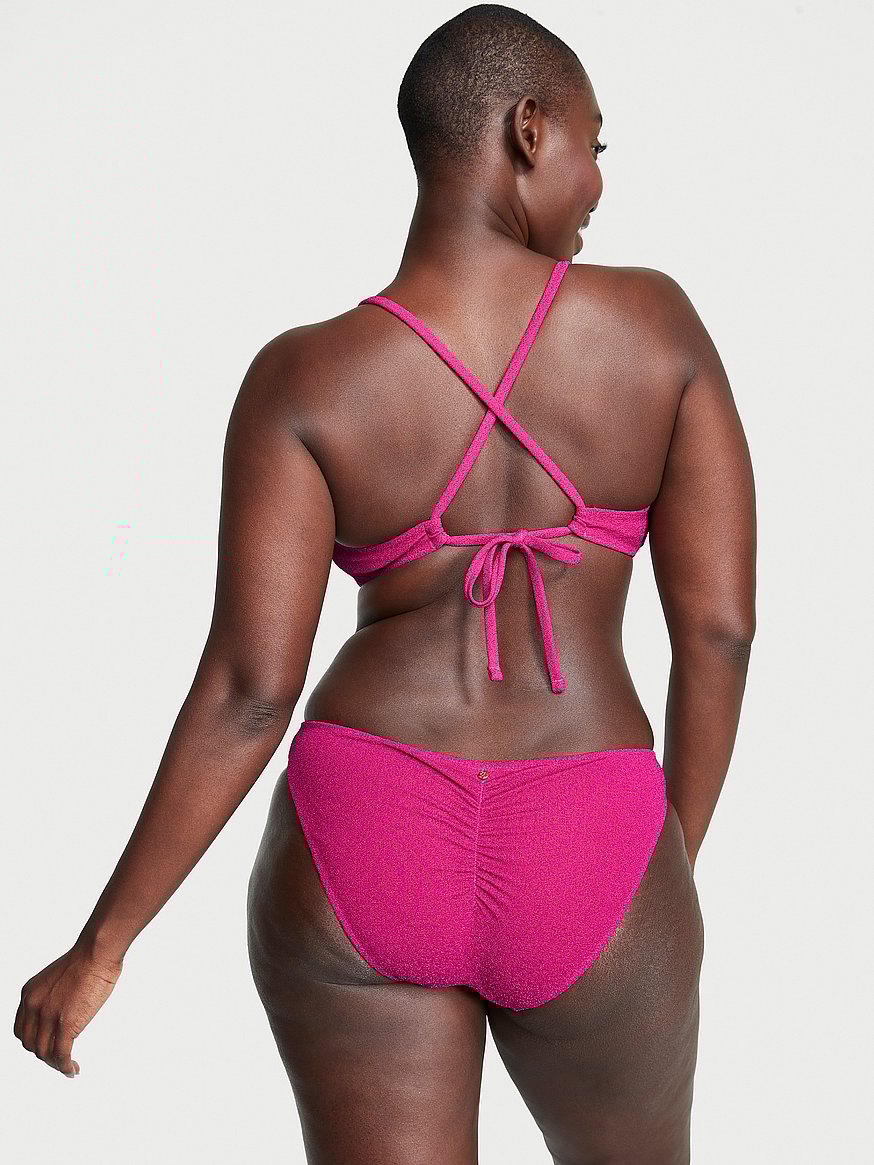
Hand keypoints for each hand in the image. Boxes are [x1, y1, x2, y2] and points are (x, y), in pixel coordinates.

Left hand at [14, 943, 121, 1077]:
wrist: (96, 952)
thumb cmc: (86, 959)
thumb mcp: (56, 978)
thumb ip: (52, 996)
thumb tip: (61, 1011)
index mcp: (29, 994)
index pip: (22, 1030)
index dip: (34, 1042)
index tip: (48, 1046)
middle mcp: (33, 1006)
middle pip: (31, 1044)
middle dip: (44, 1055)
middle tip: (60, 1058)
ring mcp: (48, 1016)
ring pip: (44, 1053)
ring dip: (55, 1064)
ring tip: (68, 1067)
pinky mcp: (66, 1023)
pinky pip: (61, 1054)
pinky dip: (65, 1066)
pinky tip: (73, 1069)